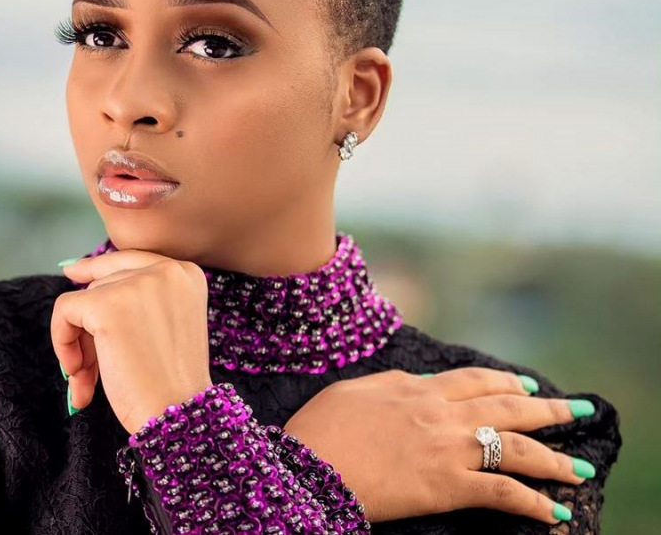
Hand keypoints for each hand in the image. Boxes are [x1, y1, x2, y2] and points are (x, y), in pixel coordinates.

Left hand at [52, 249, 213, 435]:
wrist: (176, 414)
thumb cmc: (169, 383)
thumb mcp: (163, 326)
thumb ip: (134, 298)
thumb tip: (73, 269)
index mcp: (186, 274)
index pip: (131, 260)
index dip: (98, 267)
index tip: (72, 272)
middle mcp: (167, 270)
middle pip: (104, 283)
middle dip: (91, 326)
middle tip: (87, 368)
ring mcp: (138, 284)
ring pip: (84, 299)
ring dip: (79, 343)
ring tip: (88, 381)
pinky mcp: (108, 305)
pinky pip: (65, 310)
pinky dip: (62, 341)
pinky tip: (78, 372)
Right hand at [282, 368, 590, 525]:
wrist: (310, 465)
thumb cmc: (322, 428)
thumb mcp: (355, 390)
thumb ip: (392, 384)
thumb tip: (418, 384)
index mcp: (417, 388)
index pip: (473, 380)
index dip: (504, 382)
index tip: (524, 385)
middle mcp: (441, 414)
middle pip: (506, 407)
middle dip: (547, 409)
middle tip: (576, 411)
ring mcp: (448, 449)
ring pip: (515, 448)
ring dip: (554, 459)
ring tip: (580, 470)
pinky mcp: (447, 487)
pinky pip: (501, 492)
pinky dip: (532, 502)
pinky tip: (553, 510)